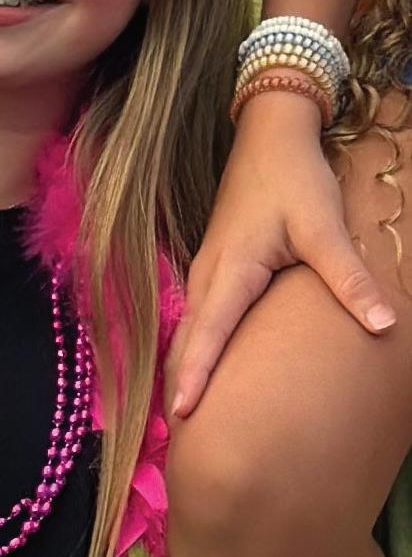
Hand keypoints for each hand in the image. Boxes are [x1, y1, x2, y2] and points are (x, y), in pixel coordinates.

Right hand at [168, 91, 396, 417]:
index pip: (208, 332)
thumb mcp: (323, 226)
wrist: (270, 131)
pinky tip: (202, 357)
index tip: (182, 415)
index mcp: (232, 269)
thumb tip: (383, 326)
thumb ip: (349, 278)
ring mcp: (211, 264)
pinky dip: (195, 340)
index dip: (195, 373)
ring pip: (192, 323)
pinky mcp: (219, 259)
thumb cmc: (293, 177)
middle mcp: (212, 270)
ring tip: (184, 407)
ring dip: (186, 362)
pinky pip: (201, 311)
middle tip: (178, 431)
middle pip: (189, 335)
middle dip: (181, 380)